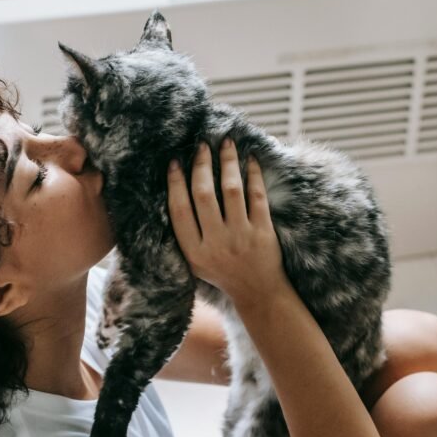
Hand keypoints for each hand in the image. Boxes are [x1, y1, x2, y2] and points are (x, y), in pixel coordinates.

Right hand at [167, 138, 286, 304]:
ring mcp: (241, 237)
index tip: (174, 162)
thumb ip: (187, 233)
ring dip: (227, 162)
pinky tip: (250, 160)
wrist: (259, 292)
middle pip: (204, 195)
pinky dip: (254, 175)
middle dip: (201, 165)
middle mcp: (215, 243)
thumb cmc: (224, 273)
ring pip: (231, 190)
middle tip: (201, 145)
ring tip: (226, 143)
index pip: (179, 210)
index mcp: (194, 251)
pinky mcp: (263, 233)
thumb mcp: (196, 262)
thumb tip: (177, 191)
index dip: (175, 183)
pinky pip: (257, 197)